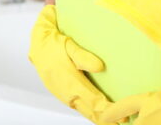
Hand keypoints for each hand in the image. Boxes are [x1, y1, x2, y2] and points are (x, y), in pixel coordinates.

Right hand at [28, 5, 114, 123]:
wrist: (37, 45)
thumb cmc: (54, 44)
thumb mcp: (69, 45)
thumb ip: (83, 56)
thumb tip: (100, 67)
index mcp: (69, 82)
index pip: (93, 101)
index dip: (108, 109)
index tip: (122, 114)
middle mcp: (66, 92)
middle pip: (90, 110)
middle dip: (106, 117)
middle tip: (123, 121)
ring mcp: (63, 95)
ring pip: (83, 110)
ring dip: (98, 116)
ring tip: (113, 121)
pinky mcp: (61, 94)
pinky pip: (78, 106)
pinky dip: (89, 111)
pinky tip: (97, 112)